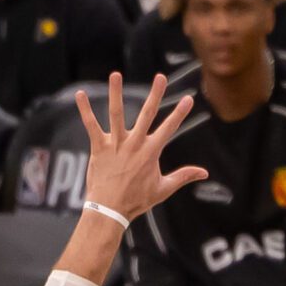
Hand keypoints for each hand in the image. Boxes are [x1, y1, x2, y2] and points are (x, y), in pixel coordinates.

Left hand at [75, 73, 207, 222]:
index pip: (168, 129)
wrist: (110, 210)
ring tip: (116, 75)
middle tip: (161, 77)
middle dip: (155, 95)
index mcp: (151, 152)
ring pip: (116, 114)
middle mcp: (134, 144)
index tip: (188, 98)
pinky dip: (85, 110)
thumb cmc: (136, 201)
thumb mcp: (163, 189)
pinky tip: (80, 94)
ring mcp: (116, 144)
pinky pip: (91, 125)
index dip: (179, 113)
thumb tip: (205, 173)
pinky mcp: (99, 147)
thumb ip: (183, 176)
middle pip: (146, 114)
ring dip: (116, 93)